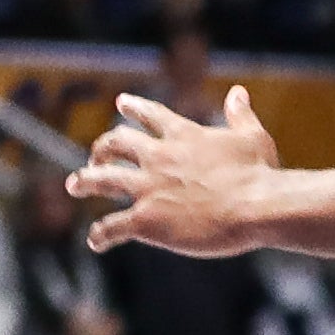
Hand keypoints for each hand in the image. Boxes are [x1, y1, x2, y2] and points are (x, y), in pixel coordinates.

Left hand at [69, 82, 284, 255]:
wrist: (256, 206)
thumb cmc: (259, 173)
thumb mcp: (252, 136)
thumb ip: (240, 115)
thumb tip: (238, 92)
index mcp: (182, 135)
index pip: (150, 115)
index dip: (134, 107)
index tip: (120, 102)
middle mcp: (157, 157)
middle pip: (116, 143)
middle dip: (102, 147)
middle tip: (95, 155)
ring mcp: (147, 188)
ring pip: (101, 180)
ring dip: (85, 181)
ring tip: (74, 185)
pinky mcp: (145, 220)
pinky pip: (111, 227)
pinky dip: (100, 235)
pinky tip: (96, 242)